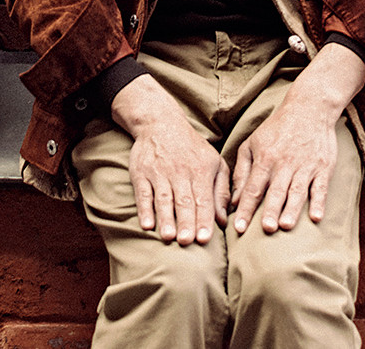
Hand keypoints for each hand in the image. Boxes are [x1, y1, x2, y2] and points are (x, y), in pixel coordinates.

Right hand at [112, 75, 229, 245]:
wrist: (160, 122)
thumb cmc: (192, 148)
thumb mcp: (214, 162)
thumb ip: (221, 190)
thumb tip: (223, 220)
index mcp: (201, 169)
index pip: (203, 198)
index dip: (204, 219)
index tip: (205, 239)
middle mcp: (180, 171)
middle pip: (184, 200)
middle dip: (186, 221)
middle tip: (187, 242)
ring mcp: (159, 172)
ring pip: (164, 198)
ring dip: (166, 218)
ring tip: (168, 237)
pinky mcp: (141, 173)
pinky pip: (143, 193)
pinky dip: (144, 209)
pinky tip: (146, 224)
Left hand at [231, 98, 337, 233]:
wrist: (309, 108)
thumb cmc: (277, 129)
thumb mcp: (253, 143)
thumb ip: (242, 171)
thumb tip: (234, 200)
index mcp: (265, 158)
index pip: (253, 187)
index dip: (245, 208)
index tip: (238, 228)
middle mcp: (284, 163)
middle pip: (275, 190)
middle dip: (270, 210)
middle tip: (265, 229)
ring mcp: (305, 166)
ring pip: (297, 190)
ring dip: (292, 208)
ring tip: (286, 225)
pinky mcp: (323, 167)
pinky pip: (321, 187)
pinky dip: (319, 202)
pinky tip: (316, 217)